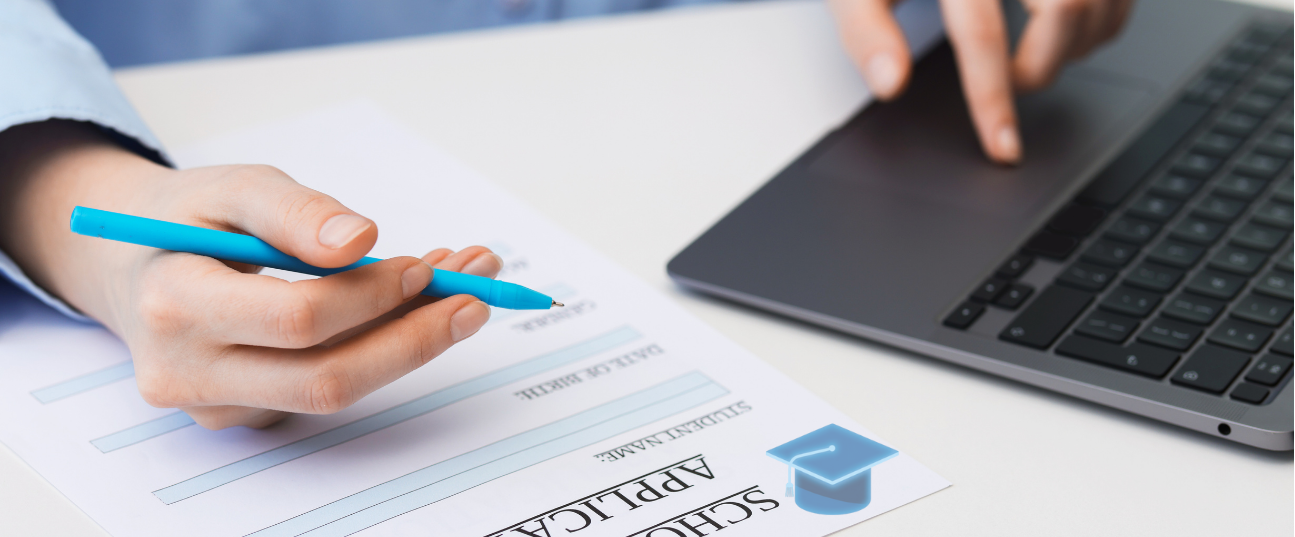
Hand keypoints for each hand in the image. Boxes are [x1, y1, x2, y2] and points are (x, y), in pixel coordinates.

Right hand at [0, 120, 499, 428]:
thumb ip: (295, 210)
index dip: (372, 295)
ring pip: (336, 389)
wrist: (133, 266)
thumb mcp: (234, 187)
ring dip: (409, 341)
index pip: (297, 318)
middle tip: (478, 297)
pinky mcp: (248, 415)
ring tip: (460, 289)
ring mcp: (218, 405)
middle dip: (415, 338)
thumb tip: (363, 241)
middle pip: (327, 378)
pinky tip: (415, 307)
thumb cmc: (188, 219)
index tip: (424, 267)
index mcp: (175, 305)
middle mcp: (189, 372)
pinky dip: (381, 348)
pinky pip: (328, 389)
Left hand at [829, 0, 1133, 162]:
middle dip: (1041, 66)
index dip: (992, 97)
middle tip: (1010, 80)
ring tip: (1029, 51)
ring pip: (1100, 1)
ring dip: (1073, 46)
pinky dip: (1098, 22)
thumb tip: (890, 84)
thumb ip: (868, 31)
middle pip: (1065, 8)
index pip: (982, 31)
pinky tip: (1059, 27)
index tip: (1002, 146)